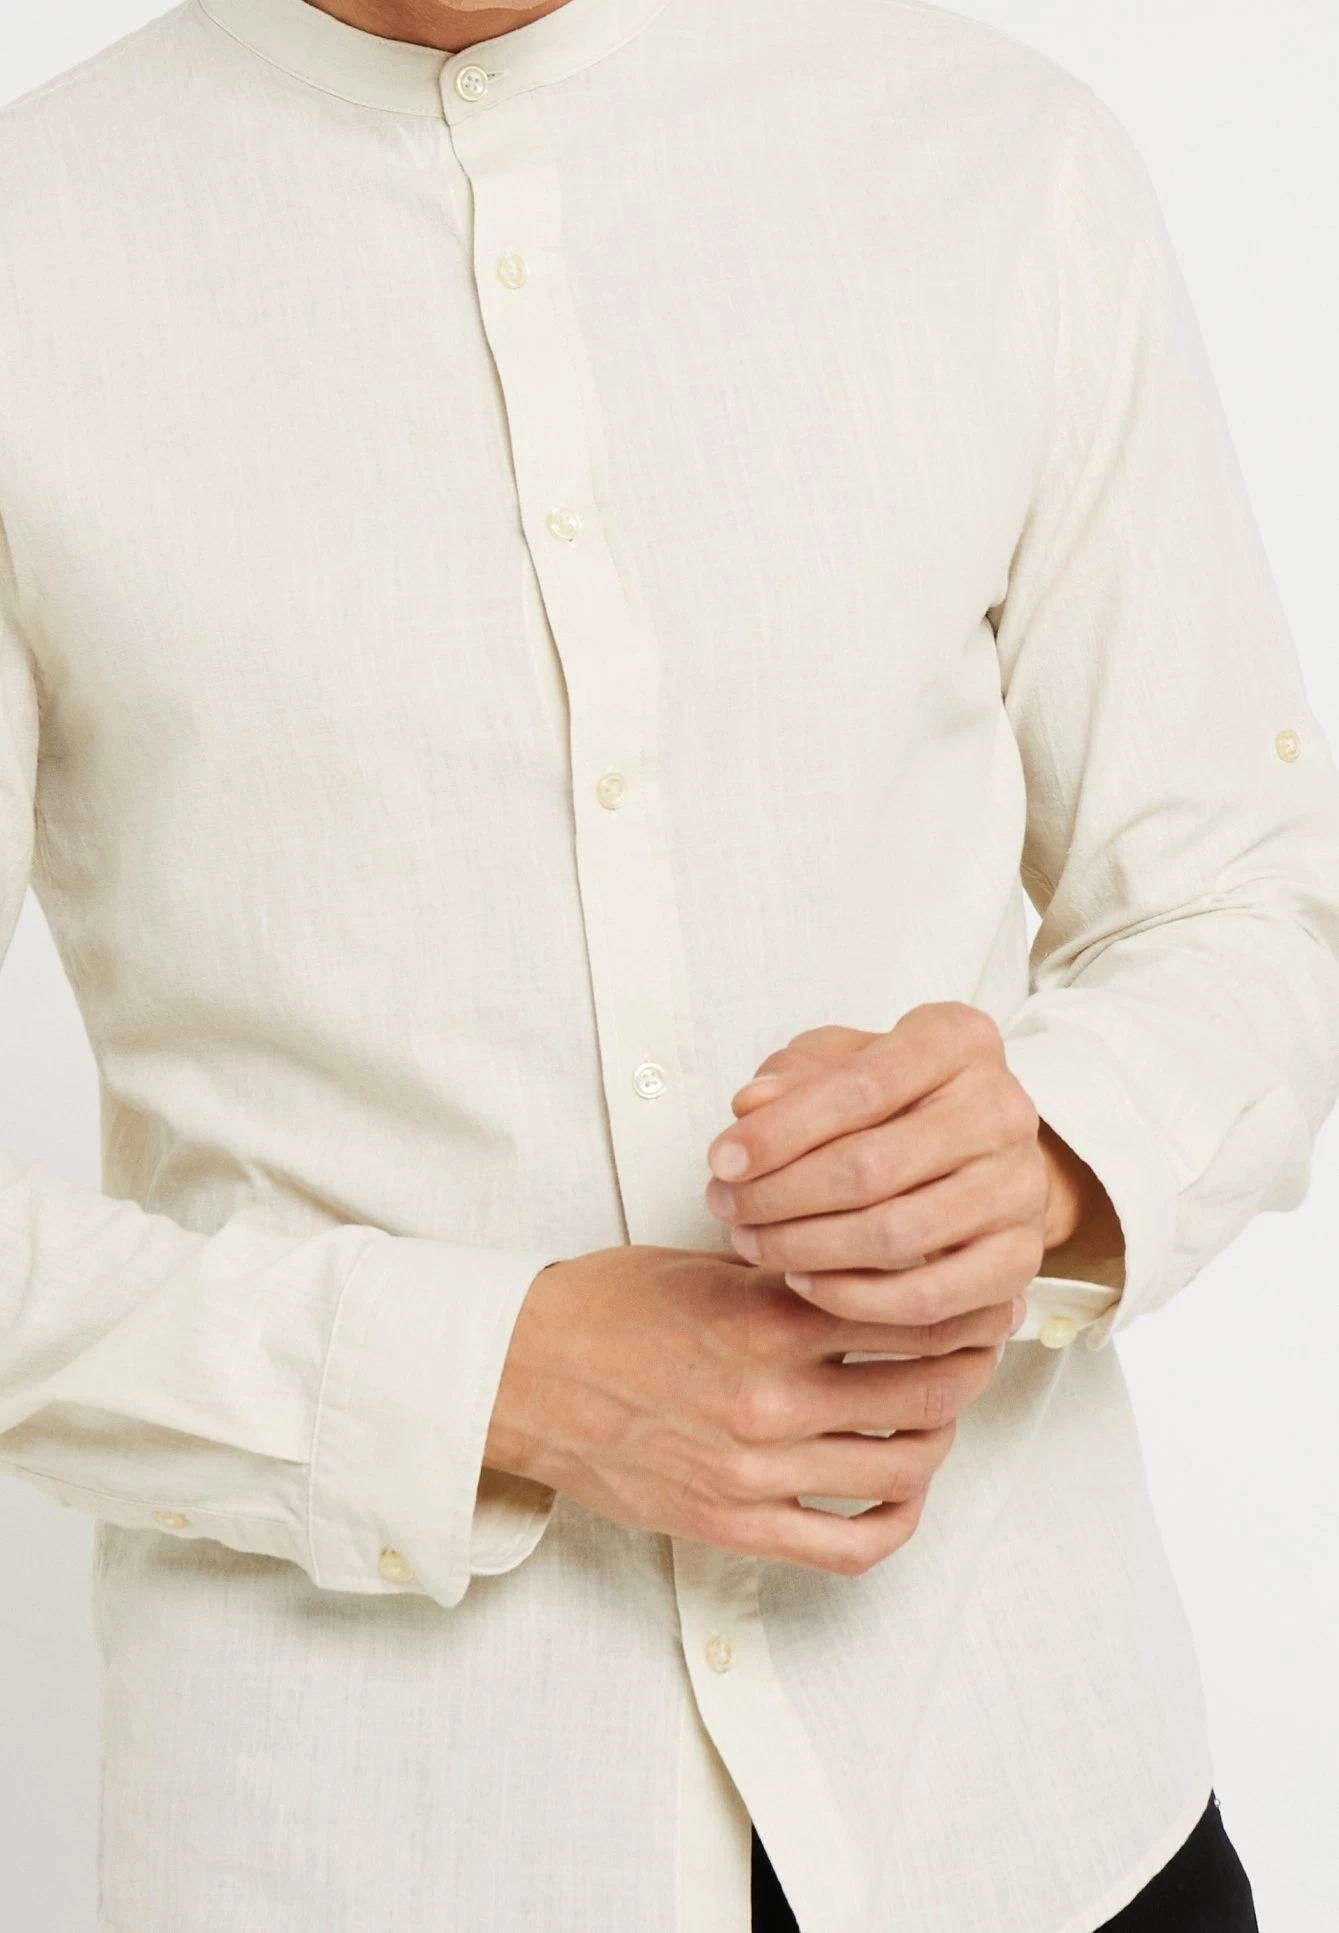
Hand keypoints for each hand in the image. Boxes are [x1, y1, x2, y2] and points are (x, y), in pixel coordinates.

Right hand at [483, 1244, 1005, 1576]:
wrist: (517, 1373)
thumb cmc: (602, 1308)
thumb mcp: (706, 1265)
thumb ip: (793, 1278)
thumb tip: (877, 1277)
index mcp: (765, 1318)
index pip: (909, 1313)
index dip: (964, 1306)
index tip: (982, 1296)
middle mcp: (769, 1396)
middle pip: (928, 1393)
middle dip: (970, 1369)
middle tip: (978, 1350)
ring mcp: (754, 1468)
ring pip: (901, 1468)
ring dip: (937, 1441)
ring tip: (935, 1416)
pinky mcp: (732, 1524)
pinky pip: (847, 1545)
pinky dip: (893, 1521)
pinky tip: (897, 1491)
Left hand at [702, 1003, 1107, 1333]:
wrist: (978, 1148)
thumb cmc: (894, 1097)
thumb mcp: (842, 1061)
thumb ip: (795, 1077)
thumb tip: (749, 1108)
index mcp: (960, 1041)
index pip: (862, 1087)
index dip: (781, 1130)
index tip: (721, 1158)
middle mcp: (1004, 1110)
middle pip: (872, 1167)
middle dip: (779, 1194)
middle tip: (723, 1206)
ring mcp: (1019, 1188)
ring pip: (895, 1236)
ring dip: (804, 1249)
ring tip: (751, 1243)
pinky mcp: (1020, 1259)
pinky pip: (929, 1299)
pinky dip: (855, 1299)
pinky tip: (804, 1282)